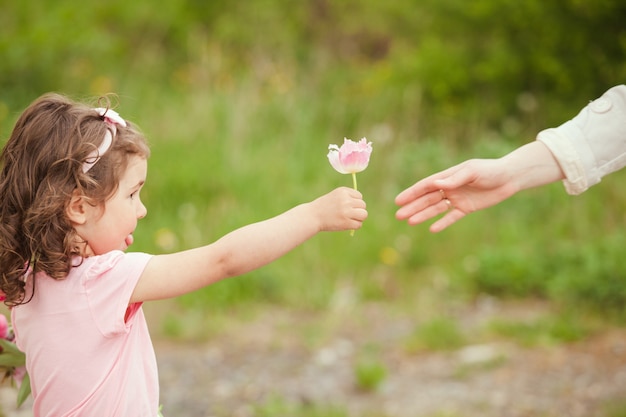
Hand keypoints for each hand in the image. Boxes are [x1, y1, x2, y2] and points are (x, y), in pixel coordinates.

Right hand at [312, 186, 367, 231]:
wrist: (312, 216)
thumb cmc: (324, 206)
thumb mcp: (335, 196)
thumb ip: (348, 197)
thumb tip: (362, 205)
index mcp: (343, 191)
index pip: (359, 196)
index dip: (355, 202)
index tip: (347, 206)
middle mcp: (346, 200)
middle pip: (363, 205)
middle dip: (358, 210)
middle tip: (349, 214)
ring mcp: (346, 211)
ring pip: (364, 215)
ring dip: (359, 218)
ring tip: (350, 219)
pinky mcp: (346, 222)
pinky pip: (358, 225)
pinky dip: (355, 226)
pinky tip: (347, 224)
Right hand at [395, 158, 518, 231]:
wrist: (510, 177)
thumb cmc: (490, 170)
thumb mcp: (472, 172)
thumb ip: (454, 179)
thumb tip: (436, 185)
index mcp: (448, 176)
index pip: (425, 186)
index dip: (411, 193)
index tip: (399, 200)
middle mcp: (450, 188)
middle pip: (427, 199)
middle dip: (413, 206)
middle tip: (399, 215)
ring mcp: (458, 198)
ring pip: (436, 209)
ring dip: (423, 215)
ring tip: (410, 222)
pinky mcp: (467, 208)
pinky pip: (452, 217)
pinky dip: (443, 223)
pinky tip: (432, 229)